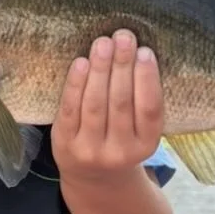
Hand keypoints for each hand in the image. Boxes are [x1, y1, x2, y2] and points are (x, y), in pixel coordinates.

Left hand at [51, 30, 164, 183]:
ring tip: (103, 43)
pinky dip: (75, 84)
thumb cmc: (121, 140)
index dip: (148, 79)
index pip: (149, 110)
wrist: (94, 177)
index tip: (145, 51)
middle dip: (122, 66)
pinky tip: (81, 62)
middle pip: (121, 103)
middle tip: (123, 36)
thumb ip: (142, 101)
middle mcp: (119, 152)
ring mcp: (89, 150)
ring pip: (95, 104)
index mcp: (146, 146)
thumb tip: (137, 51)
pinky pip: (69, 109)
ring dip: (100, 69)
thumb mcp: (140, 131)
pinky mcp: (64, 144)